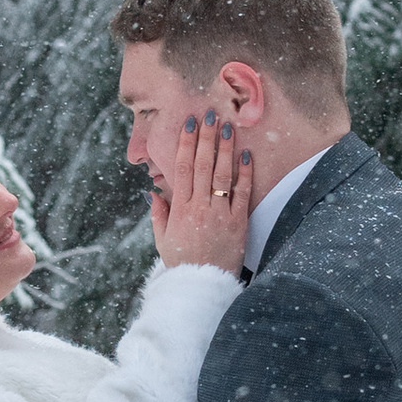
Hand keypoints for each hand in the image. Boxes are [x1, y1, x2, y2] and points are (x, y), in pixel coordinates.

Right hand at [149, 111, 253, 275]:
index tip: (188, 124)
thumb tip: (154, 192)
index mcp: (179, 209)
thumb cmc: (182, 263)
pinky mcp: (238, 223)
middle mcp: (199, 207)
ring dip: (226, 148)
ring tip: (229, 127)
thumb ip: (158, 215)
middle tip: (210, 114)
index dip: (185, 144)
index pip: (182, 168)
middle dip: (206, 137)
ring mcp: (220, 214)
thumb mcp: (162, 240)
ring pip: (223, 175)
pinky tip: (247, 155)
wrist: (202, 287)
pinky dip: (245, 174)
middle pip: (203, 165)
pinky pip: (242, 194)